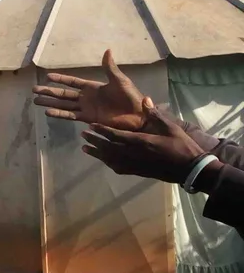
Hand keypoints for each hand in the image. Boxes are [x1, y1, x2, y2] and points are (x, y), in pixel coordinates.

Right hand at [34, 50, 145, 130]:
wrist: (138, 115)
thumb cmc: (130, 97)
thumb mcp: (120, 80)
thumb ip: (109, 68)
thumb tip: (107, 50)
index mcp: (92, 87)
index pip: (72, 82)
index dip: (60, 79)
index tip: (47, 76)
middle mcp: (86, 97)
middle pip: (63, 93)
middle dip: (49, 91)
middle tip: (34, 90)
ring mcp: (86, 108)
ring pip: (64, 104)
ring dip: (50, 102)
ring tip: (36, 101)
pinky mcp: (89, 118)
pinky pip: (71, 115)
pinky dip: (60, 114)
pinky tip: (48, 112)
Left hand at [82, 100, 203, 182]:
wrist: (190, 169)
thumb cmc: (182, 146)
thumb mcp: (171, 128)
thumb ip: (156, 115)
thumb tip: (144, 99)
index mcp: (141, 141)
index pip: (116, 135)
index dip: (102, 130)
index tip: (90, 125)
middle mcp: (134, 154)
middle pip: (108, 147)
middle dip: (95, 140)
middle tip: (83, 135)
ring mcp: (135, 165)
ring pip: (110, 158)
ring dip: (97, 153)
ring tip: (85, 147)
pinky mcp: (138, 172)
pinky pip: (118, 168)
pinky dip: (107, 163)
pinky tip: (102, 159)